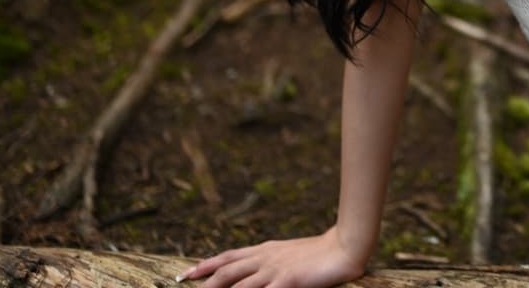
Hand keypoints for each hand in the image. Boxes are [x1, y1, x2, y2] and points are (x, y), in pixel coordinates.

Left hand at [177, 227, 366, 287]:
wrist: (345, 246)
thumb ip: (271, 260)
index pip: (228, 257)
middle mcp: (265, 258)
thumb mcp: (290, 255)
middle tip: (183, 286)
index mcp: (265, 251)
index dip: (206, 265)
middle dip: (204, 281)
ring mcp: (275, 270)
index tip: (186, 274)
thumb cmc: (320, 253)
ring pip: (237, 284)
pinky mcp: (287, 281)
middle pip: (226, 271)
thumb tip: (255, 270)